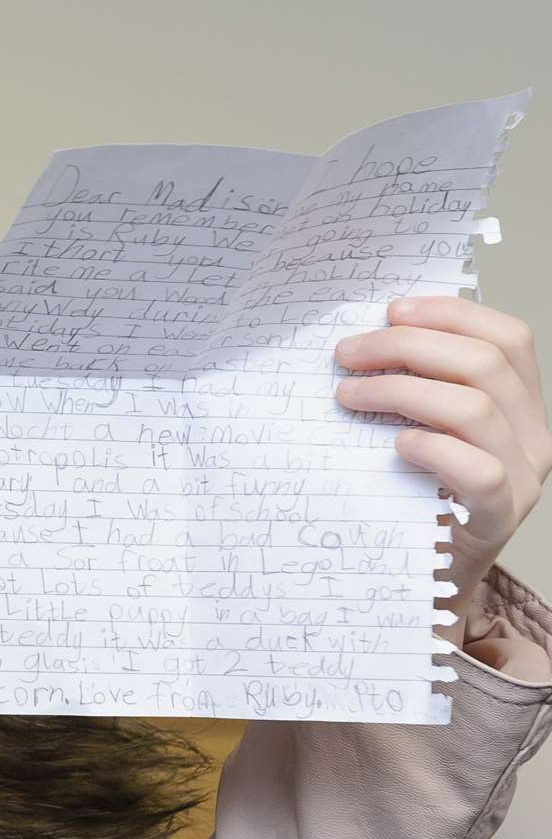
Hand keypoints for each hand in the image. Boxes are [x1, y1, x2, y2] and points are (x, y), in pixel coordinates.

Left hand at [335, 297, 551, 661]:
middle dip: (405, 347)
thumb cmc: (414, 488)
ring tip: (347, 396)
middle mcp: (535, 436)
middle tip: (346, 354)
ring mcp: (524, 478)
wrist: (426, 570)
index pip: (508, 337)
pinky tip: (394, 445)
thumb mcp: (423, 423)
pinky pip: (479, 472)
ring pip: (476, 408)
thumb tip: (366, 332)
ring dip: (400, 390)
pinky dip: (432, 447)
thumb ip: (416, 381)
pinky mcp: (499, 519)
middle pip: (484, 363)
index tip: (390, 310)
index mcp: (521, 403)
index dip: (449, 313)